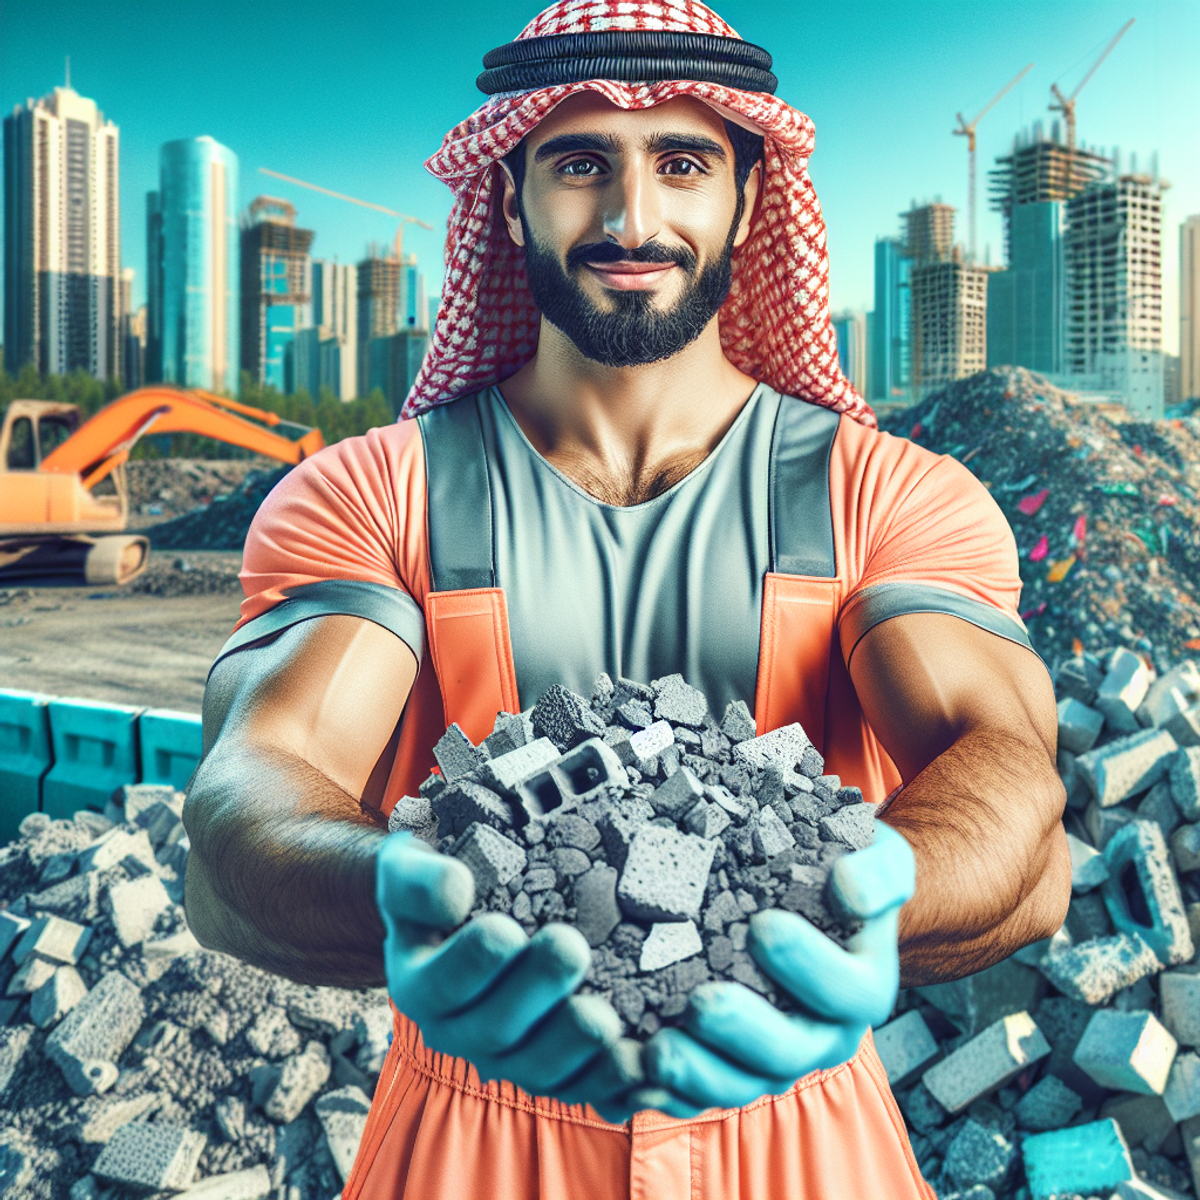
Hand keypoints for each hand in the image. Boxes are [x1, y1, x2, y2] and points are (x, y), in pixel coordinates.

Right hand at [376, 833, 641, 1119]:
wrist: (459, 920)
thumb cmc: (437, 885)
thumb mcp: (408, 869)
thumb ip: (419, 880)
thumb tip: (455, 892)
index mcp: (421, 986)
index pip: (442, 984)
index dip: (472, 963)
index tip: (504, 929)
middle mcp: (461, 1033)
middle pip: (496, 1030)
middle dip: (536, 992)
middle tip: (570, 948)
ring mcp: (509, 1058)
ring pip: (540, 1071)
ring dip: (575, 1047)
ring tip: (606, 1018)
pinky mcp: (555, 1073)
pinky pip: (584, 1090)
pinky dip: (613, 1084)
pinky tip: (644, 1065)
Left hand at [632, 822, 914, 1117]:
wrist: (818, 899)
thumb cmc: (843, 872)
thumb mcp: (878, 858)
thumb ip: (878, 872)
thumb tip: (849, 889)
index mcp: (861, 987)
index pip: (845, 991)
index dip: (808, 965)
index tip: (763, 925)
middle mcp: (822, 1033)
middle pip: (788, 1052)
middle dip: (743, 1031)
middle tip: (700, 1002)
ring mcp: (774, 1059)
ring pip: (740, 1083)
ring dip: (698, 1071)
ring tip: (656, 1049)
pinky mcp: (729, 1067)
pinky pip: (698, 1093)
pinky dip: (666, 1090)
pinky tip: (632, 1066)